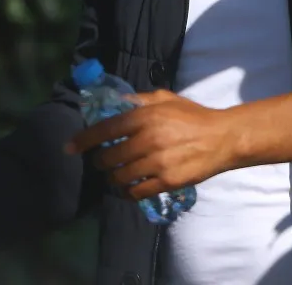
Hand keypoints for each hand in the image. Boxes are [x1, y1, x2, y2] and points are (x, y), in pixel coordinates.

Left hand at [65, 90, 238, 199]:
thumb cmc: (193, 116)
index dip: (83, 140)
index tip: (69, 147)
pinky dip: (128, 192)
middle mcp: (148, 139)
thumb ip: (138, 100)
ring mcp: (158, 162)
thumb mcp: (165, 98)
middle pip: (109, 157)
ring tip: (115, 176)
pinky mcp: (167, 181)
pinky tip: (128, 189)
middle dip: (101, 162)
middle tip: (102, 162)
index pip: (105, 129)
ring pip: (120, 177)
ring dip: (113, 179)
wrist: (223, 138)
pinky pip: (137, 192)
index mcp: (146, 116)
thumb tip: (115, 102)